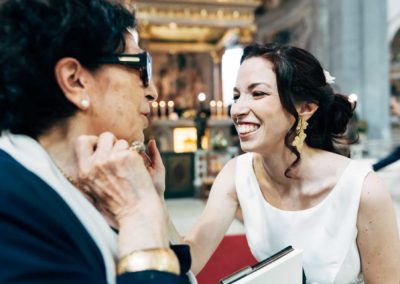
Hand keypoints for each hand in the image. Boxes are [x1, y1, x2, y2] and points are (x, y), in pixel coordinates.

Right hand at [74, 133, 167, 253]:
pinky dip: (138, 156)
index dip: (94, 141)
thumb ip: (91, 171)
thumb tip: (94, 155)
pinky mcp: (127, 157)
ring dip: (127, 151)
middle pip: (104, 136)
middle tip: (121, 155)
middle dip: (114, 142)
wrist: (136, 213)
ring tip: (130, 169)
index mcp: (84, 172)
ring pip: (121, 141)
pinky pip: (134, 148)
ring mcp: (111, 159)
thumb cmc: (118, 205)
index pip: (81, 141)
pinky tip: (138, 171)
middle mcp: (95, 164)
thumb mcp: (95, 191)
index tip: (103, 147)